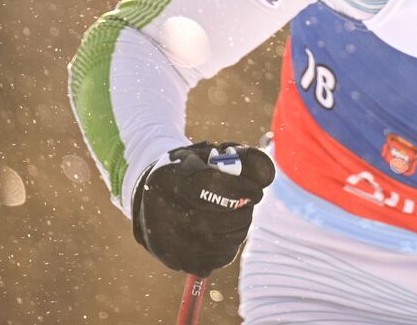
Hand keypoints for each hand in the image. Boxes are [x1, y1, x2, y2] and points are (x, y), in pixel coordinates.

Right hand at [132, 141, 275, 276]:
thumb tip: (267, 175)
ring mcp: (170, 242)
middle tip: (248, 204)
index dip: (243, 191)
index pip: (214, 188)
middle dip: (244, 211)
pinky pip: (219, 258)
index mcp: (170, 180)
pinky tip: (224, 232)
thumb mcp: (204, 155)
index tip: (256, 192)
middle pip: (222, 220)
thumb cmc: (186, 172)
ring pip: (224, 242)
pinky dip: (229, 245)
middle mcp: (164, 214)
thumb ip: (237, 157)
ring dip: (240, 227)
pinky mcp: (178, 261)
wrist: (149, 199)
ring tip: (237, 215)